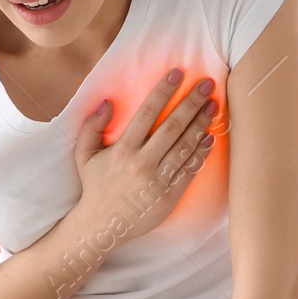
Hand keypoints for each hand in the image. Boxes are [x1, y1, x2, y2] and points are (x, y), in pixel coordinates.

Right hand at [72, 69, 216, 243]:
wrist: (102, 226)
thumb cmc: (95, 185)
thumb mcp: (84, 154)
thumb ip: (92, 126)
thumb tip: (108, 102)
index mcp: (122, 150)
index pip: (147, 113)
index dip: (163, 91)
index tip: (177, 72)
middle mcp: (141, 163)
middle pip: (172, 126)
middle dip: (191, 102)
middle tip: (207, 84)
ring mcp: (157, 180)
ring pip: (185, 147)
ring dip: (201, 124)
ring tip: (214, 106)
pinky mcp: (169, 196)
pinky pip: (189, 170)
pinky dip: (201, 153)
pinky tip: (210, 137)